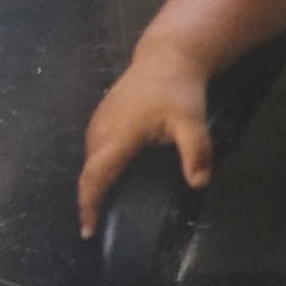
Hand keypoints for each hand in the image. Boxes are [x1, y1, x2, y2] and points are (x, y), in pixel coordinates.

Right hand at [76, 50, 213, 239]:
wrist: (168, 56)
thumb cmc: (179, 90)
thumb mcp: (192, 122)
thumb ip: (195, 153)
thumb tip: (198, 183)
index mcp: (118, 135)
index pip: (95, 176)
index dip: (89, 205)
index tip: (88, 229)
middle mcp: (101, 130)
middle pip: (87, 172)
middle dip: (89, 201)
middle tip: (97, 227)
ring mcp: (98, 121)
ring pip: (88, 160)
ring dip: (92, 184)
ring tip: (102, 208)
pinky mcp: (101, 115)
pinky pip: (93, 149)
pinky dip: (96, 168)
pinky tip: (109, 178)